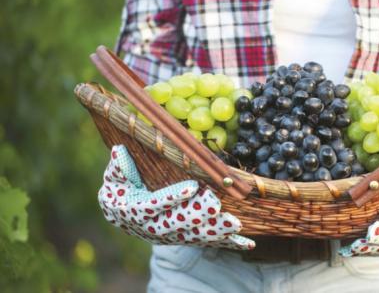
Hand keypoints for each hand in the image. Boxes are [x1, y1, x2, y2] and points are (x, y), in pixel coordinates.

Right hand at [98, 145, 254, 249]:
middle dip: (199, 215)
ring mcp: (172, 236)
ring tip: (235, 223)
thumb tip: (119, 151)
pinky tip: (248, 244)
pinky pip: (208, 243)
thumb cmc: (121, 190)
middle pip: (178, 224)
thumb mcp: (114, 178)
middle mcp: (154, 229)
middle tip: (217, 203)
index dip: (173, 197)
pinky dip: (228, 245)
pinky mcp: (186, 239)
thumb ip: (118, 167)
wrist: (122, 217)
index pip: (155, 206)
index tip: (192, 187)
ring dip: (215, 231)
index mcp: (136, 211)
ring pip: (195, 236)